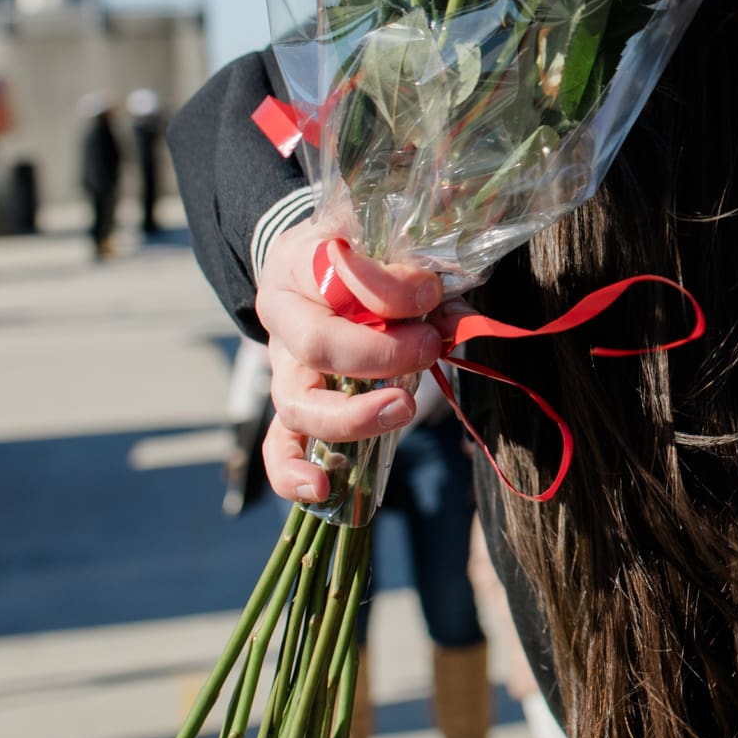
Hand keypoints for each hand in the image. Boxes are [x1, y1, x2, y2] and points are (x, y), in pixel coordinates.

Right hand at [253, 216, 448, 501]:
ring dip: (353, 415)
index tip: (431, 292)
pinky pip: (279, 446)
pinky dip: (292, 472)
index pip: (337, 275)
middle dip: (380, 354)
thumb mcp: (388, 248)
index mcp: (301, 265)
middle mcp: (284, 319)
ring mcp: (283, 367)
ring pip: (297, 403)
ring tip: (403, 407)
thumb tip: (458, 323)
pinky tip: (320, 489)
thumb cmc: (360, 255)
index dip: (388, 287)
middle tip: (427, 347)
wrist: (315, 264)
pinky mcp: (291, 405)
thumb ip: (424, 281)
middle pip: (318, 346)